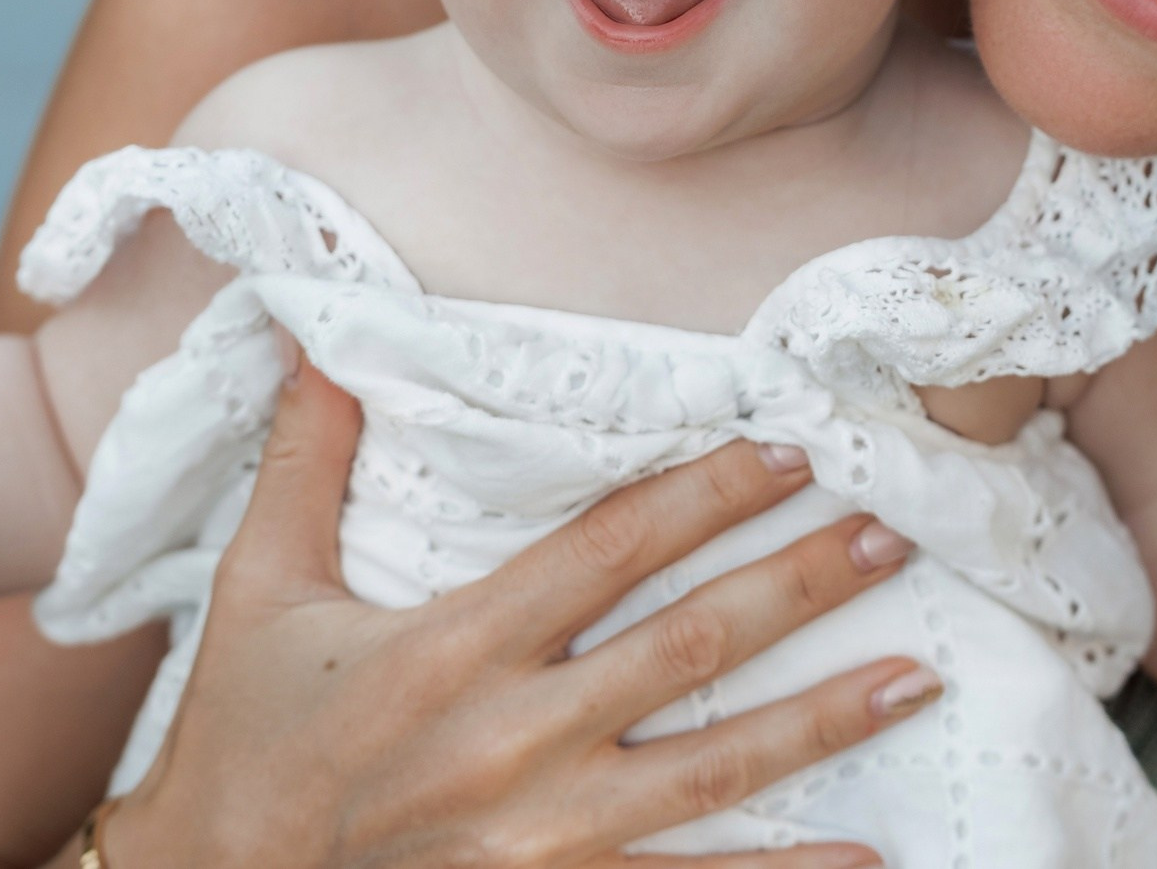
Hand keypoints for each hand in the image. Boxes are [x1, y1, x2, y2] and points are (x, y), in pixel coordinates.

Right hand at [102, 361, 933, 868]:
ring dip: (825, 719)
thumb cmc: (239, 747)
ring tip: (917, 675)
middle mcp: (509, 737)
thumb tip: (312, 339)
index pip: (609, 547)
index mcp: (451, 647)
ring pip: (714, 768)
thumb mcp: (257, 597)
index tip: (790, 448)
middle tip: (890, 533)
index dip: (707, 493)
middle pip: (687, 645)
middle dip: (798, 584)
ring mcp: (540, 835)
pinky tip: (868, 855)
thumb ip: (303, 468)